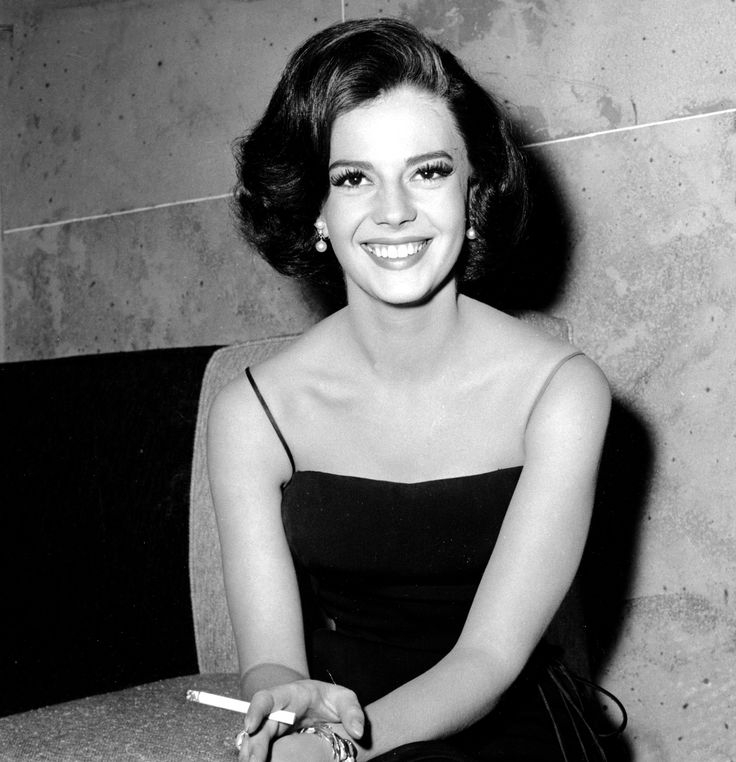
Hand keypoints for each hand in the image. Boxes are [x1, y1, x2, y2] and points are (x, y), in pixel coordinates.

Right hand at [237, 679, 363, 761]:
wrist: (328, 711)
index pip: (267, 698)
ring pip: (255, 742)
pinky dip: (259, 759)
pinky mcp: (276, 744)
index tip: (250, 726)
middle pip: (258, 727)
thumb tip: (358, 731)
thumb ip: (353, 711)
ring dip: (251, 755)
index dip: (256, 710)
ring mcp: (274, 729)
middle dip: (252, 744)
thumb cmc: (332, 700)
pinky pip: (264, 752)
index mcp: (290, 695)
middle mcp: (277, 712)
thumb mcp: (345, 699)